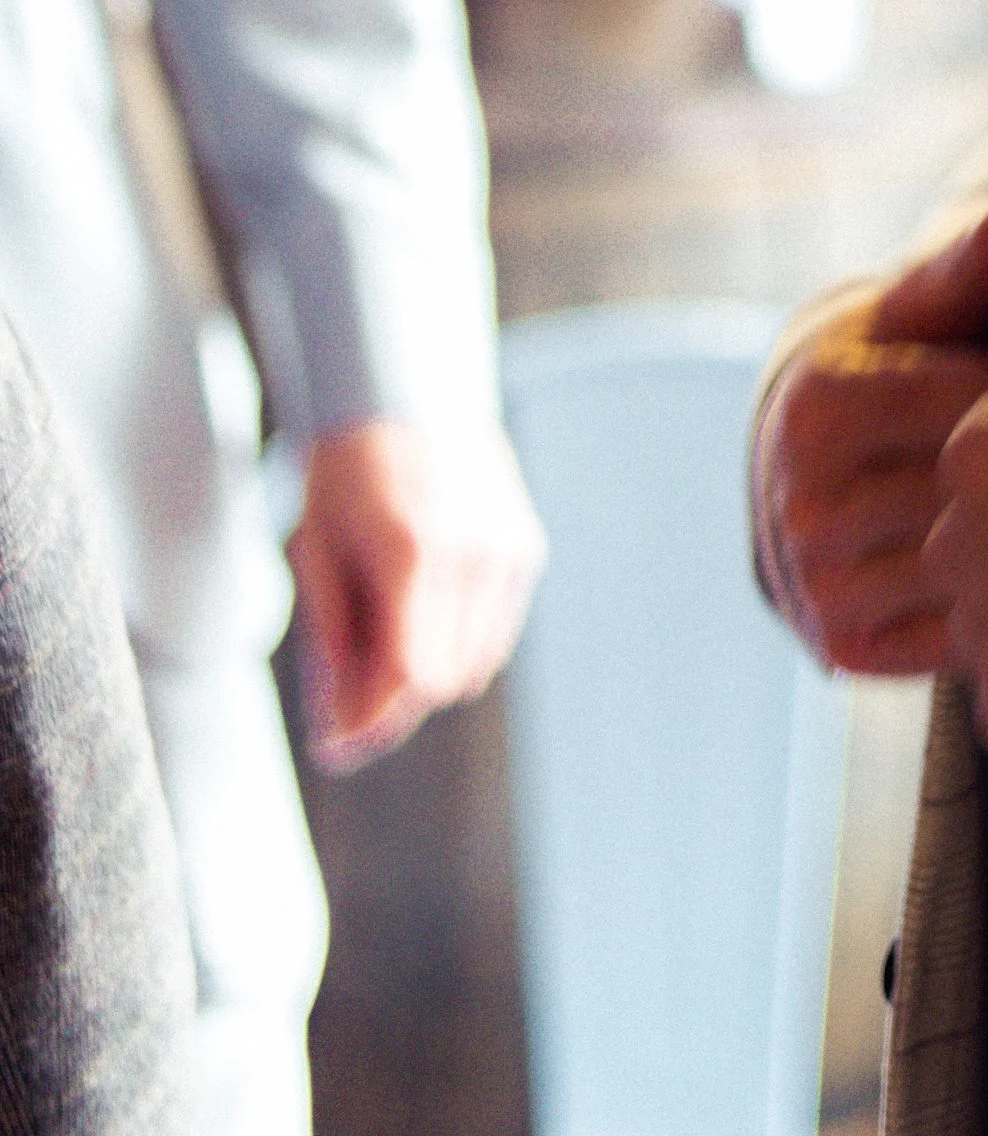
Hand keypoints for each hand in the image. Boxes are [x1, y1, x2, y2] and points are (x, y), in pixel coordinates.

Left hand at [288, 417, 546, 773]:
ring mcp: (507, 550)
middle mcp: (473, 554)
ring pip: (473, 666)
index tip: (333, 746)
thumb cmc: (347, 471)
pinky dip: (456, 643)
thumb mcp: (314, 554)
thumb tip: (338, 727)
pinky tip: (421, 611)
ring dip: (426, 675)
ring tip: (381, 641)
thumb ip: (331, 644)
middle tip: (345, 702)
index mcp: (413, 552)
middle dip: (391, 705)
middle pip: (443, 683)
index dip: (368, 724)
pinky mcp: (524, 547)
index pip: (409, 678)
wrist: (406, 390)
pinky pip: (493, 633)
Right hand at [753, 190, 987, 675]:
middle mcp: (802, 502)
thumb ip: (983, 256)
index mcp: (820, 406)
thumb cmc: (902, 356)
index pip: (971, 403)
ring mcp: (815, 583)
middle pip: (969, 494)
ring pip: (966, 571)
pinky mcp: (839, 647)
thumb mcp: (936, 299)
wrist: (824, 453)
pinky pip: (949, 634)